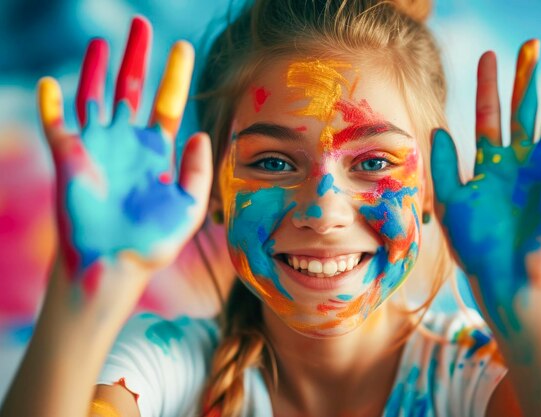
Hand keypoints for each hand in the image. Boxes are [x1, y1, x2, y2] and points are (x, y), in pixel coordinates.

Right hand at [38, 17, 211, 288]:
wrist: (115, 263)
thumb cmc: (154, 241)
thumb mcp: (189, 206)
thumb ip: (198, 170)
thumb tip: (199, 132)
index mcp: (157, 152)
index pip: (167, 103)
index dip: (174, 75)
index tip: (183, 47)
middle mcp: (127, 143)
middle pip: (132, 89)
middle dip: (137, 57)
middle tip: (140, 24)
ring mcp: (97, 147)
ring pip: (95, 96)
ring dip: (97, 68)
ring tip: (103, 42)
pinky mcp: (69, 157)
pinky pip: (57, 123)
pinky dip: (52, 103)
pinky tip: (51, 83)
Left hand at [431, 39, 540, 336]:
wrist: (506, 276)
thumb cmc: (475, 245)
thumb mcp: (450, 202)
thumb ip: (443, 167)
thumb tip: (437, 128)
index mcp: (488, 164)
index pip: (488, 116)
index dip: (488, 87)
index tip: (488, 55)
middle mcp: (517, 161)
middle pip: (522, 110)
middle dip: (524, 79)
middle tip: (528, 45)